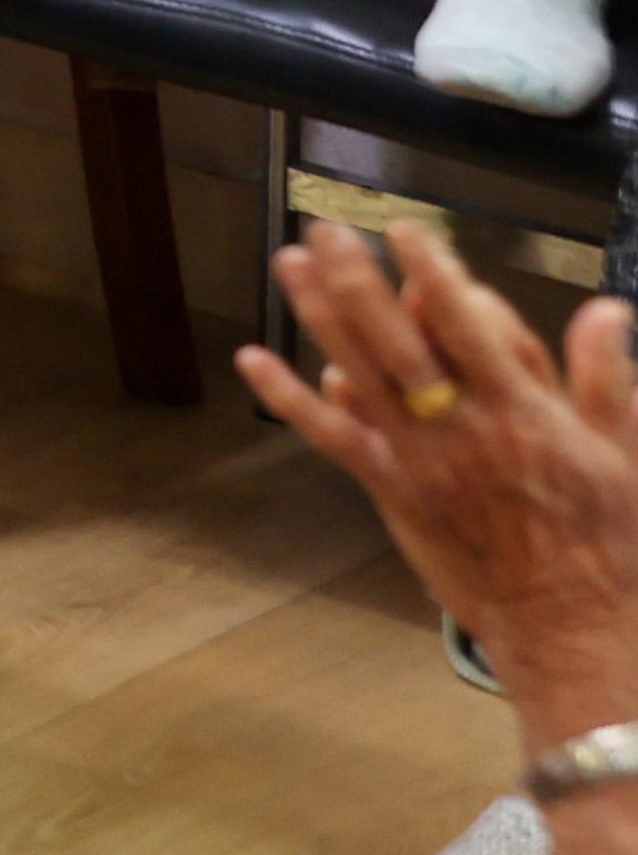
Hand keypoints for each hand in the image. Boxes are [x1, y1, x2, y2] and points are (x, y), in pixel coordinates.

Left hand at [239, 219, 637, 729]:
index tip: (410, 231)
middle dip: (358, 276)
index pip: (467, 321)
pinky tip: (253, 360)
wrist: (571, 628)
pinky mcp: (391, 491)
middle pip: (396, 335)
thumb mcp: (628, 457)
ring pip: (356, 370)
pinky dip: (289, 397)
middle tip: (328, 227)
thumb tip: (606, 309)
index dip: (434, 271)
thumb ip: (608, 380)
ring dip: (318, 312)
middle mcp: (461, 427)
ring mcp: (419, 459)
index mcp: (523, 411)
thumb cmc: (609, 546)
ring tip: (288, 260)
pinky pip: (331, 437)